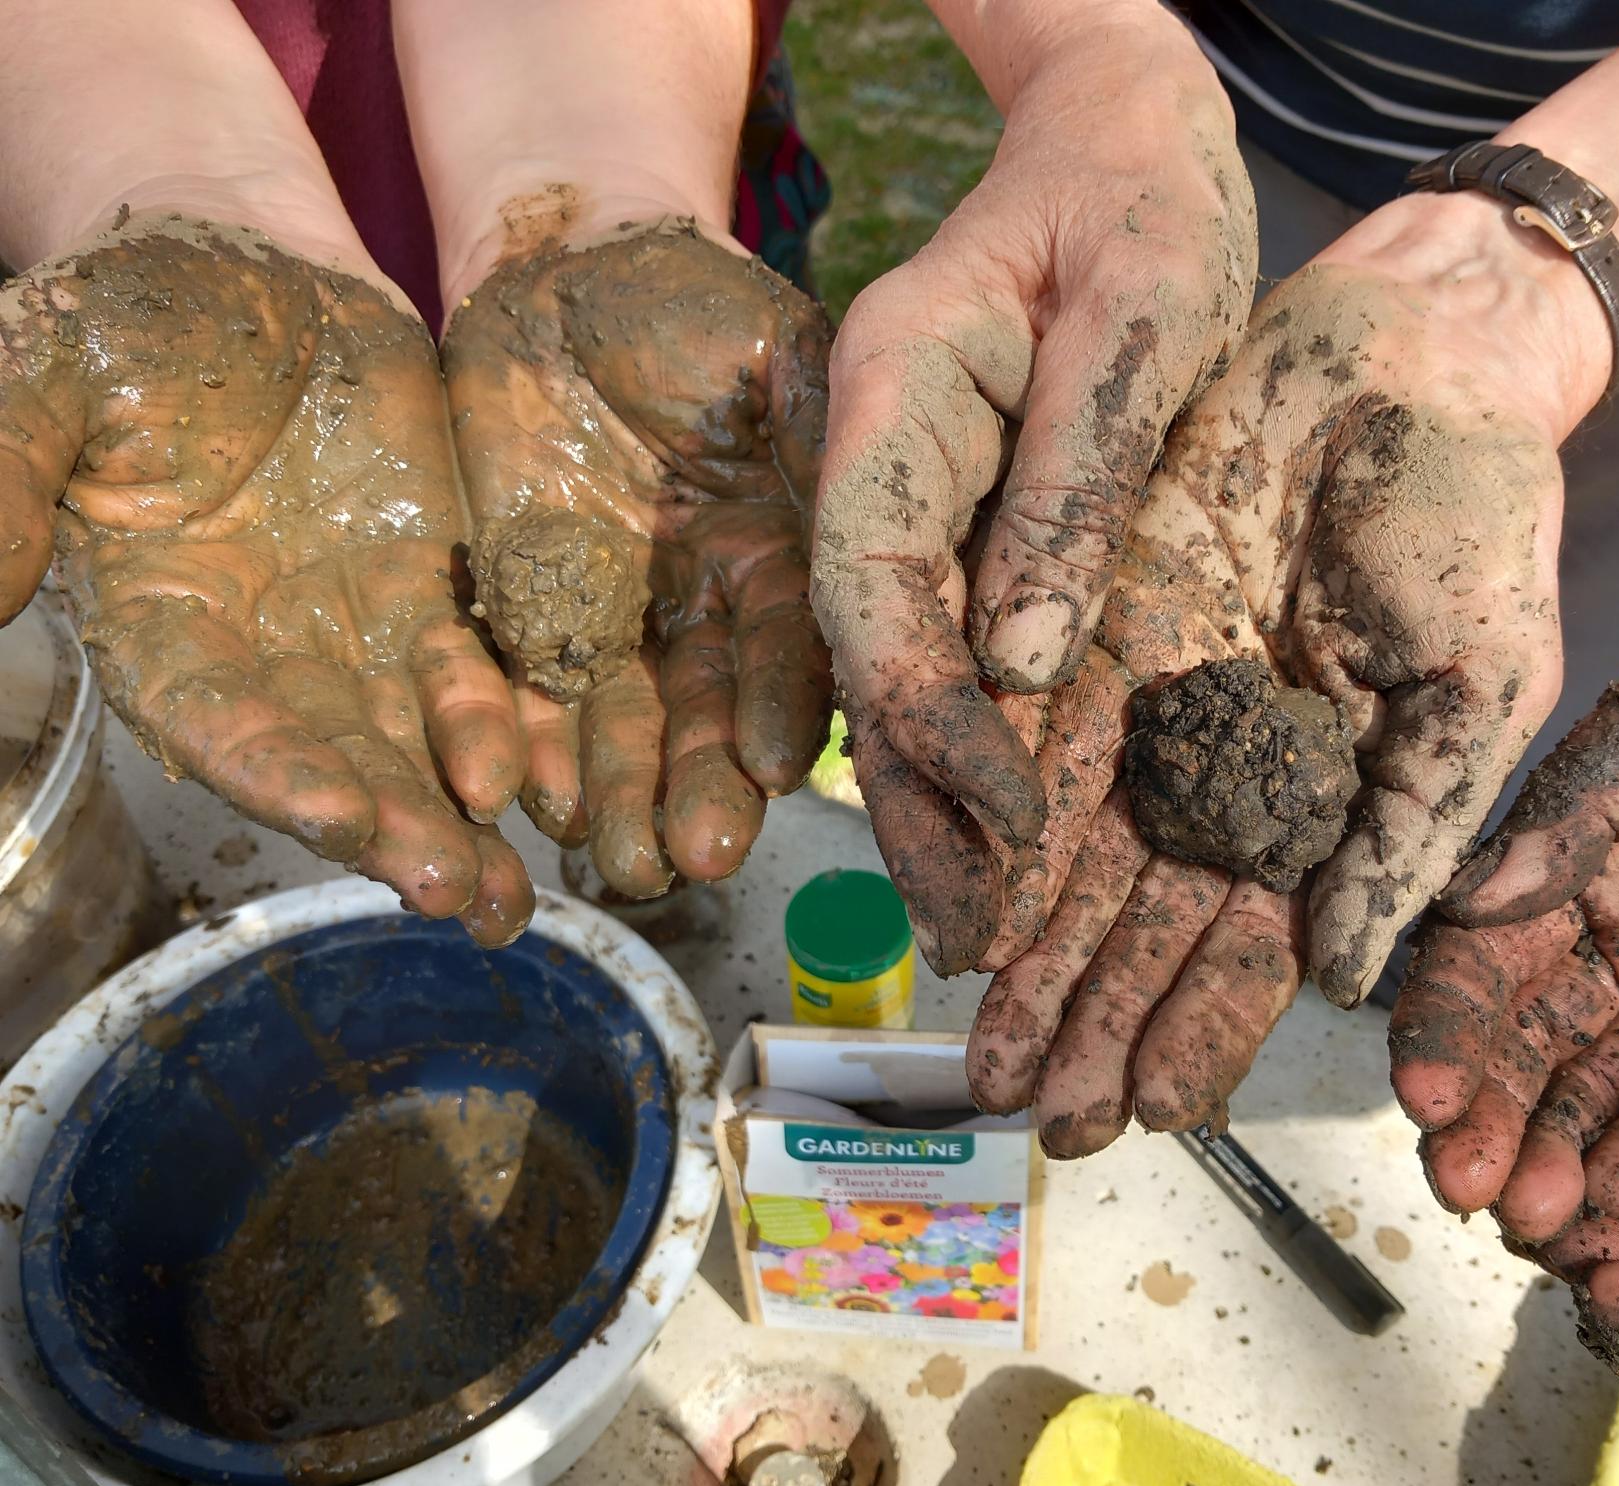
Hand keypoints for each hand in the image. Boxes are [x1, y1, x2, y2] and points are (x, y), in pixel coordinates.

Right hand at [0, 217, 531, 941]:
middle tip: (462, 895)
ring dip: (463, 815)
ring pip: (415, 743)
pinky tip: (565, 789)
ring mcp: (356, 628)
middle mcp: (263, 650)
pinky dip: (523, 733)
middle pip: (331, 758)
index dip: (274, 773)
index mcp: (162, 617)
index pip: (214, 719)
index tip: (339, 821)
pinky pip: (489, 673)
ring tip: (516, 893)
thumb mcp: (56, 369)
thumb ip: (9, 470)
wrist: (258, 270)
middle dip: (393, 828)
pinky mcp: (437, 592)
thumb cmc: (138, 315)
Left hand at [441, 218, 831, 895]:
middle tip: (694, 857)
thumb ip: (821, 427)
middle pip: (712, 716)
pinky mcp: (530, 615)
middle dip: (703, 786)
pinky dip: (517, 745)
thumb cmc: (691, 297)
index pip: (794, 645)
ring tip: (614, 860)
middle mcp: (715, 610)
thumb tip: (885, 497)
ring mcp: (623, 622)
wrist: (567, 274)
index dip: (788, 706)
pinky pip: (521, 692)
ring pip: (621, 728)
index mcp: (788, 555)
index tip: (782, 770)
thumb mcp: (776, 348)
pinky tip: (515, 797)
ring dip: (618, 796)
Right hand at [811, 5, 1254, 868]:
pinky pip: (964, 649)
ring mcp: (922, 497)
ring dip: (944, 802)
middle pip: (872, 656)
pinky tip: (1021, 836)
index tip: (1004, 820)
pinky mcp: (976, 525)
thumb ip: (1077, 487)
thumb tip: (1021, 667)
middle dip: (919, 801)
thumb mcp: (1141, 322)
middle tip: (975, 939)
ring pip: (909, 671)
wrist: (1124, 135)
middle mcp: (885, 462)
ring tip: (992, 930)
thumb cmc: (1141, 197)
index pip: (873, 584)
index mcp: (896, 397)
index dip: (923, 715)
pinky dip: (988, 746)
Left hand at [859, 256, 1568, 1153]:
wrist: (1413, 357)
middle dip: (1093, 1019)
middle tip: (1038, 1115)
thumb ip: (1413, 831)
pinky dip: (999, 816)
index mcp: (1326, 798)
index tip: (1149, 1113)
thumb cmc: (1480, 519)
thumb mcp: (1486, 688)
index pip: (1254, 943)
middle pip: (1149, 920)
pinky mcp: (1098, 618)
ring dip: (1033, 952)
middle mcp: (1228, 767)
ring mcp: (1158, 699)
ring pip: (1080, 851)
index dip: (1201, 1029)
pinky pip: (1035, 731)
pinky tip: (962, 897)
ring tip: (986, 1048)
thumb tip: (1341, 978)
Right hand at [1393, 585, 1618, 1240]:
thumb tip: (1474, 893)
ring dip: (1556, 1159)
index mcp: (1589, 852)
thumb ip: (1591, 791)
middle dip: (1489, 1117)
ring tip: (1538, 1221)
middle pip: (1533, 1044)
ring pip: (1604, 1099)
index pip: (1489, 951)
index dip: (1450, 1022)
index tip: (1430, 1092)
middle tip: (1468, 1189)